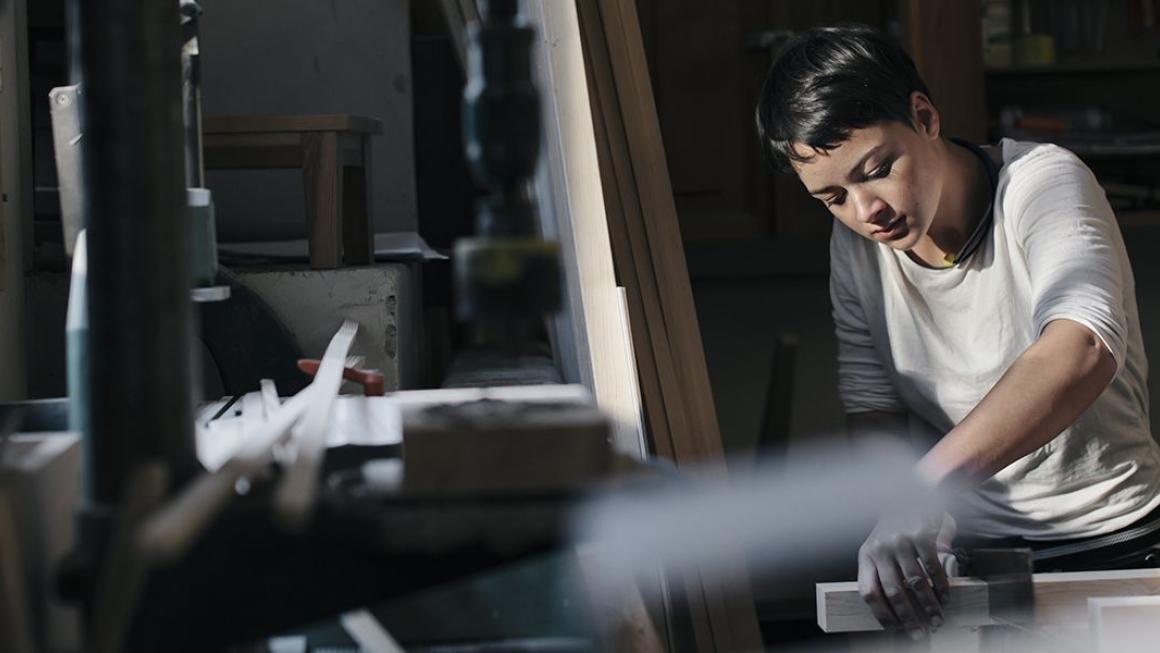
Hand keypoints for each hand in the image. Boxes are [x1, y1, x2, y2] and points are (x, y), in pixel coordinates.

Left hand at [857, 510, 953, 638]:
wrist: (910, 492)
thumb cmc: (894, 526)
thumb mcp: (879, 545)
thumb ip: (883, 572)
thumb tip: (894, 607)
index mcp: (866, 555)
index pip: (867, 591)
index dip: (879, 613)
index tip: (893, 628)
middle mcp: (881, 549)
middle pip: (893, 592)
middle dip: (908, 618)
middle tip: (919, 633)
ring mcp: (901, 542)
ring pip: (916, 584)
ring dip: (929, 607)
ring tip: (937, 620)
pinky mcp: (922, 535)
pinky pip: (933, 569)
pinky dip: (941, 588)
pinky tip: (945, 598)